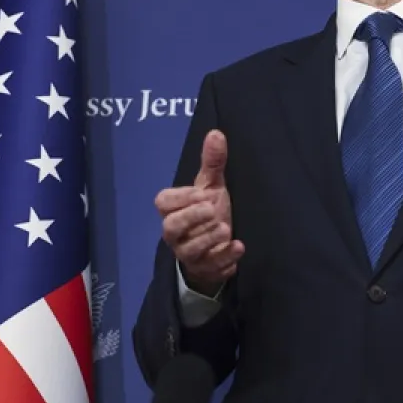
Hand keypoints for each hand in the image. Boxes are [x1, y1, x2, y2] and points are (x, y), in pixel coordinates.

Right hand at [155, 129, 243, 295]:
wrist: (214, 250)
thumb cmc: (208, 214)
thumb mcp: (211, 187)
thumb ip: (212, 163)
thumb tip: (216, 133)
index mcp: (173, 211)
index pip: (164, 202)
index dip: (181, 198)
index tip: (202, 193)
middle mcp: (175, 234)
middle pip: (170, 227)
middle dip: (190, 218)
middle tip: (212, 209)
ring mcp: (189, 254)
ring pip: (189, 250)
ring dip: (208, 238)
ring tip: (225, 228)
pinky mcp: (205, 269)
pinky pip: (210, 267)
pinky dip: (224, 258)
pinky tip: (238, 247)